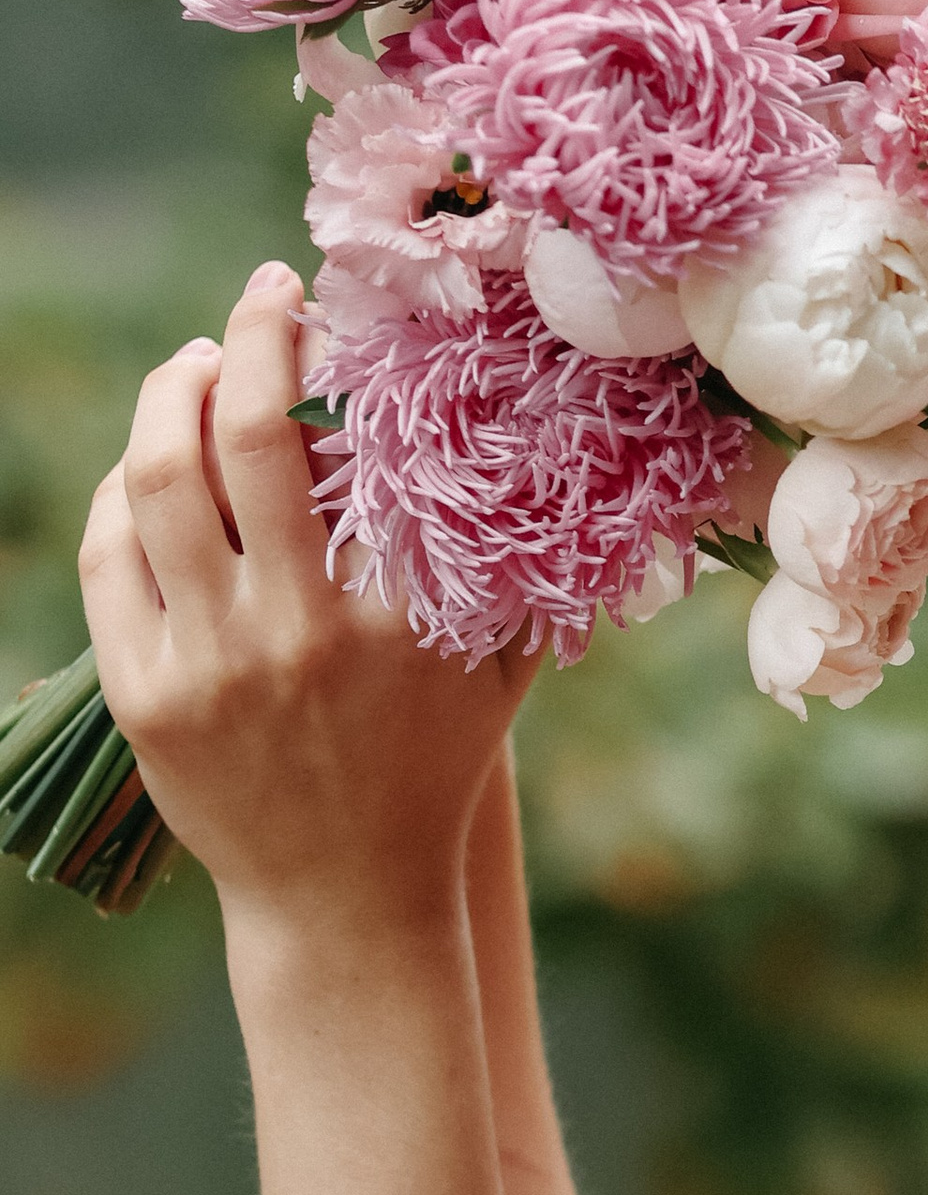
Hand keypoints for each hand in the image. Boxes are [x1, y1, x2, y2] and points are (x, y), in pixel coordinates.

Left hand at [81, 263, 536, 940]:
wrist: (349, 899)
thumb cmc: (436, 763)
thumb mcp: (501, 664)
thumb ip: (516, 560)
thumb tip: (549, 430)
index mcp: (400, 618)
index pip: (359, 445)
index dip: (333, 357)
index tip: (331, 308)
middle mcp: (301, 633)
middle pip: (243, 436)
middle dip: (246, 338)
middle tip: (263, 295)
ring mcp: (212, 665)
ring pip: (156, 483)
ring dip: (168, 397)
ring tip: (194, 364)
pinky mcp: (144, 696)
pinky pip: (110, 556)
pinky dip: (124, 489)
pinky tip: (151, 457)